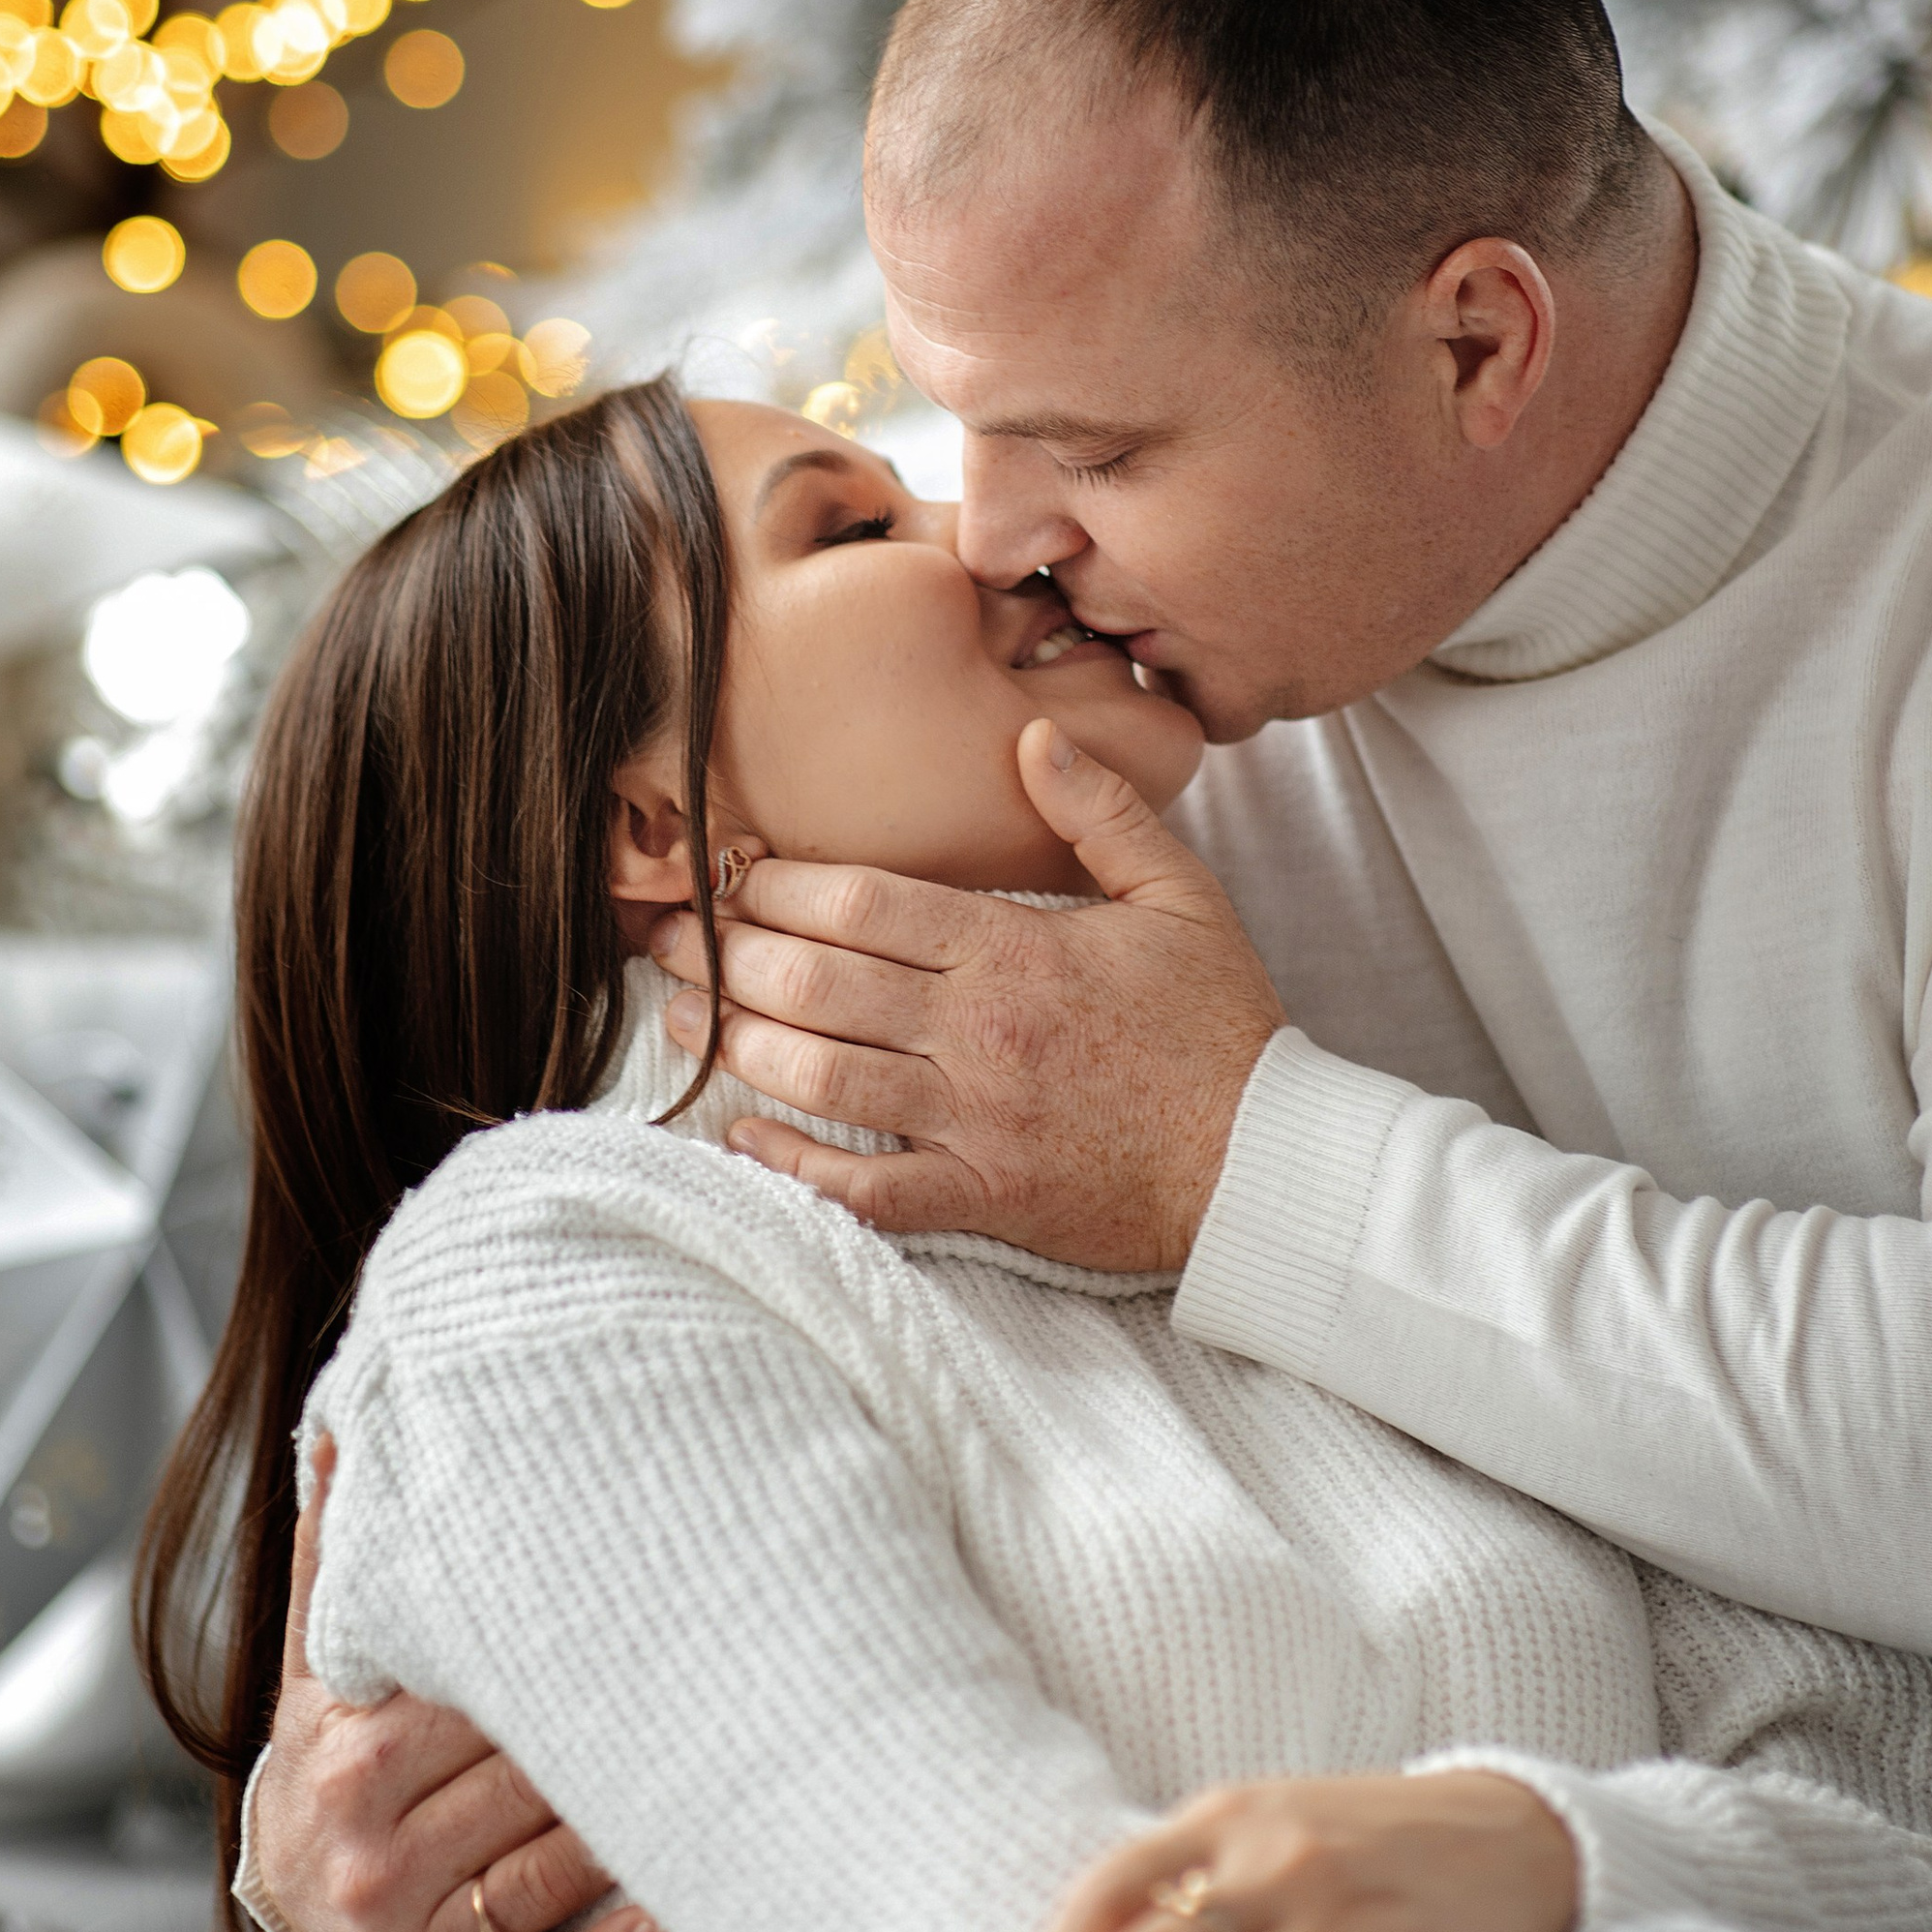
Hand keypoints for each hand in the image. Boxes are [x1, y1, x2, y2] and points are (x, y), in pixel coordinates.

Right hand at [253, 1434, 670, 1931]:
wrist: (283, 1892)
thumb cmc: (333, 1749)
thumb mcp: (319, 1657)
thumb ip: (338, 1550)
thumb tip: (340, 1423)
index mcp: (356, 1750)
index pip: (483, 1701)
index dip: (568, 1664)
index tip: (646, 1619)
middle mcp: (376, 1847)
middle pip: (530, 1783)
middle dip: (617, 1740)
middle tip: (710, 1691)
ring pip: (549, 1873)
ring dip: (633, 1831)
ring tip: (713, 1779)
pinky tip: (669, 1916)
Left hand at [654, 720, 1284, 1267]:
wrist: (1267, 1164)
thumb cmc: (1223, 1027)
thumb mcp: (1178, 895)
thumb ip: (1100, 811)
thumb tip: (1032, 735)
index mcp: (1013, 951)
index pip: (862, 904)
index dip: (777, 886)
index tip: (727, 871)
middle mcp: (977, 1032)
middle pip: (817, 982)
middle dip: (725, 956)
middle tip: (664, 938)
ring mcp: (973, 1120)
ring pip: (821, 1076)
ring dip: (735, 1044)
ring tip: (677, 1019)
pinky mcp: (980, 1197)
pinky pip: (863, 1189)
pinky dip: (794, 1167)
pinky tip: (741, 1138)